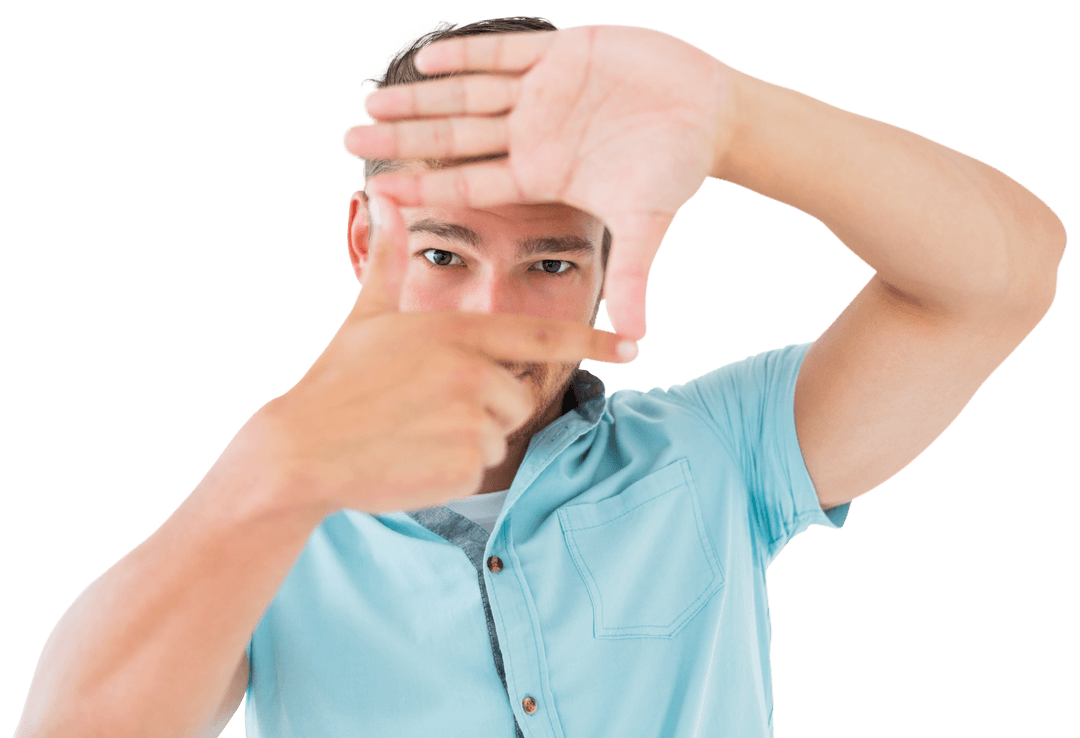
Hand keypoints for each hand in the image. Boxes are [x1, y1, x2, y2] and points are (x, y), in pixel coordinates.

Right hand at [245, 193, 637, 515]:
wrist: (300, 449)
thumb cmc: (335, 380)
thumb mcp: (365, 317)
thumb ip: (388, 261)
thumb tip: (382, 201)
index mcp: (457, 327)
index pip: (542, 331)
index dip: (593, 338)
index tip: (634, 343)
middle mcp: (473, 367)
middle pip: (520, 392)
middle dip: (486, 404)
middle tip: (426, 408)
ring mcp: (471, 414)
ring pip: (503, 431)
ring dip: (469, 436)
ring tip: (416, 429)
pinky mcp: (466, 459)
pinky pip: (484, 464)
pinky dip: (456, 467)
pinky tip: (414, 455)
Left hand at [341, 24, 737, 341]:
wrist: (707, 114)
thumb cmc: (676, 168)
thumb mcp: (648, 222)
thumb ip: (634, 272)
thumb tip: (636, 337)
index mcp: (541, 174)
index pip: (471, 181)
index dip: (426, 184)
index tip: (381, 189)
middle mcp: (532, 134)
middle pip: (454, 136)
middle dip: (404, 137)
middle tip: (349, 138)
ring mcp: (543, 92)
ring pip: (468, 93)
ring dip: (421, 97)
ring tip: (373, 99)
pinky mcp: (564, 52)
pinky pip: (506, 51)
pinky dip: (471, 53)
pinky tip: (429, 59)